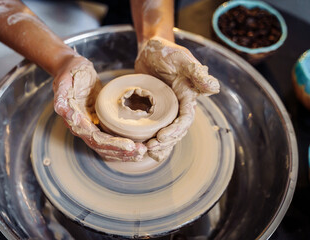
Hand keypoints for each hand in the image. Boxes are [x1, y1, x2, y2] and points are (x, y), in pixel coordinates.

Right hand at [53, 54, 146, 160]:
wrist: (72, 69)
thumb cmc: (70, 72)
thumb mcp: (65, 79)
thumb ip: (61, 93)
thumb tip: (61, 108)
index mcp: (74, 120)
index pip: (94, 138)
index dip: (112, 144)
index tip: (129, 145)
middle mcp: (81, 128)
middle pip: (102, 147)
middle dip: (121, 151)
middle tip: (140, 151)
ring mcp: (90, 127)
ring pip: (106, 147)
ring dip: (123, 152)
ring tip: (141, 152)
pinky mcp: (97, 124)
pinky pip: (109, 140)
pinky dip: (122, 145)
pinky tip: (135, 147)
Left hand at [135, 37, 219, 160]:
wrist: (150, 50)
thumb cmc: (168, 51)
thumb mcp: (182, 59)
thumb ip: (197, 73)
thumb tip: (214, 88)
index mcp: (188, 97)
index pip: (185, 119)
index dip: (175, 130)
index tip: (161, 137)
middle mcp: (179, 106)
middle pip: (176, 131)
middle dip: (165, 142)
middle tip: (150, 147)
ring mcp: (166, 110)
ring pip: (166, 133)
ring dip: (159, 144)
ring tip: (146, 150)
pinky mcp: (153, 110)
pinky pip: (153, 127)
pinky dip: (150, 138)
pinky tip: (142, 146)